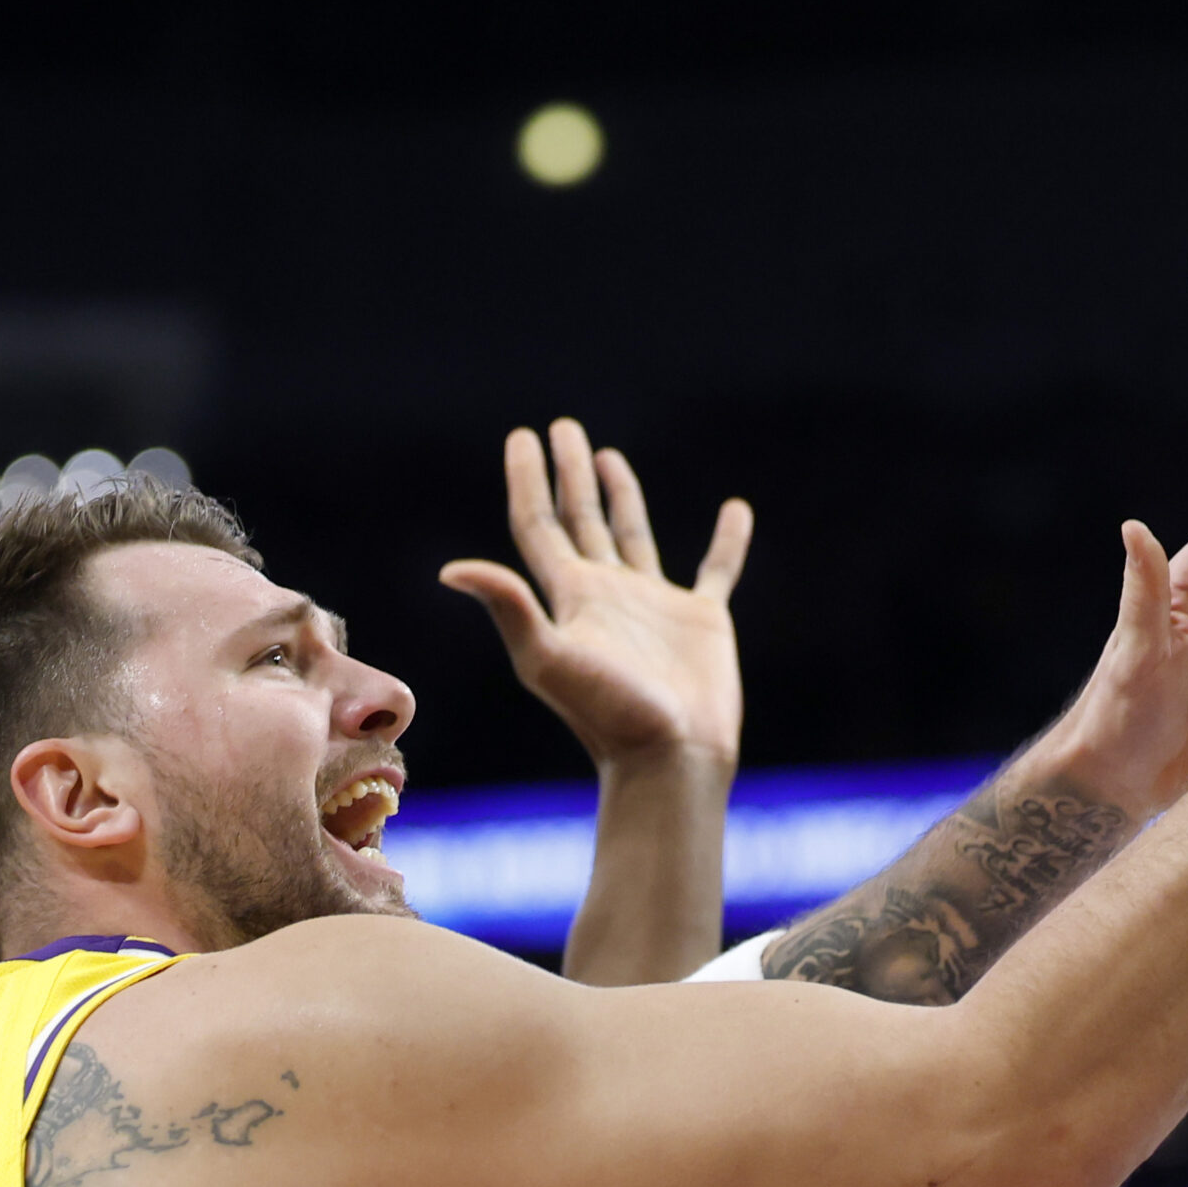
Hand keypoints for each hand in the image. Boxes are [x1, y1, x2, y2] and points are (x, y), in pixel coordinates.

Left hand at [442, 420, 753, 769]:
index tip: (523, 437)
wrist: (670, 759)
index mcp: (570, 597)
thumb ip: (509, 606)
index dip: (528, 481)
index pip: (540, 526)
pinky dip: (728, 540)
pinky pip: (717, 569)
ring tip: (607, 457)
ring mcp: (654, 608)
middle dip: (569, 475)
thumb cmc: (609, 714)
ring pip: (633, 536)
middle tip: (561, 427)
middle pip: (580, 520)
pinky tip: (736, 510)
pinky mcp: (701, 622)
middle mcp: (606, 595)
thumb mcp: (548, 657)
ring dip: (621, 496)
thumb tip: (451, 569)